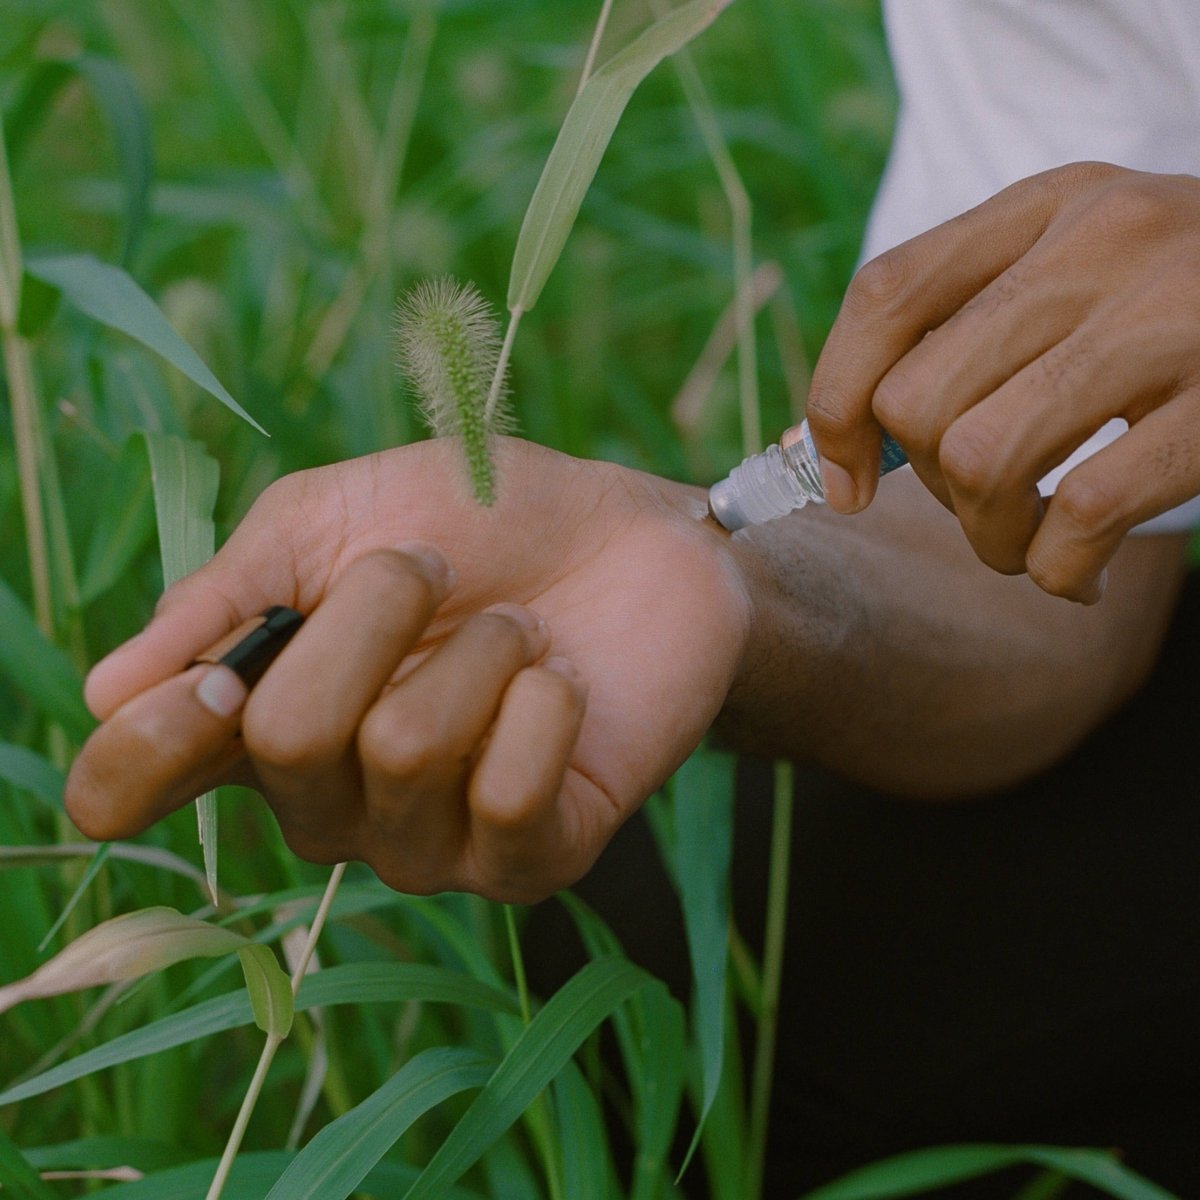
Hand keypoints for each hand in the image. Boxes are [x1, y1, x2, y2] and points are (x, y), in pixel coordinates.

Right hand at [65, 438, 749, 902]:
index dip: (146, 747)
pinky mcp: (531, 860)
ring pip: (403, 750)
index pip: (136, 787)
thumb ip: (229, 596)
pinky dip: (544, 702)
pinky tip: (565, 685)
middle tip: (436, 573)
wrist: (639, 540)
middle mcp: (330, 801)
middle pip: (286, 738)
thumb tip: (104, 692)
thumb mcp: (339, 519)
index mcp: (261, 715)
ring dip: (478, 647)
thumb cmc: (486, 522)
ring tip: (519, 630)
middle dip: (375, 613)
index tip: (214, 679)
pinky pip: (507, 793)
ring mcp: (428, 844)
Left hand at [805, 162, 1199, 603]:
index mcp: (1048, 204)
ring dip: (988, 536)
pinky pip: (1086, 511)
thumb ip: (966, 329)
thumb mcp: (1078, 269)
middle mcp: (1103, 242)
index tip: (845, 480)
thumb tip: (827, 449)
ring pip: (981, 457)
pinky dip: (1058, 569)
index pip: (886, 295)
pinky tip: (1078, 573)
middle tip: (982, 507)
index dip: (835, 404)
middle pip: (920, 398)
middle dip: (929, 489)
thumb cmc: (1184, 303)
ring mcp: (1174, 315)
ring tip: (1026, 545)